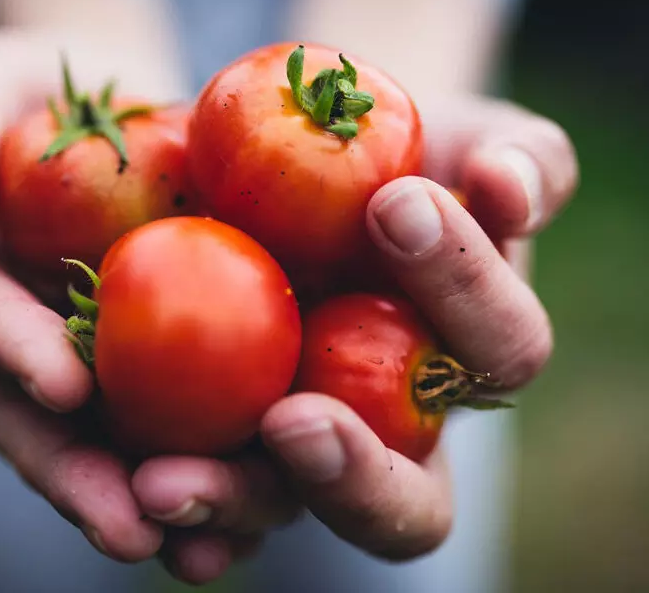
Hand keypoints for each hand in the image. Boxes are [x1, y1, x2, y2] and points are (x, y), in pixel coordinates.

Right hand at [0, 30, 296, 578]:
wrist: (118, 115)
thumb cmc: (42, 95)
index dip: (13, 354)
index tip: (63, 382)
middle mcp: (31, 347)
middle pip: (43, 429)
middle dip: (83, 481)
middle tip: (131, 524)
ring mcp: (101, 371)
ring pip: (121, 452)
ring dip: (165, 507)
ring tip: (212, 545)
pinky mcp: (173, 376)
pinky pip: (195, 433)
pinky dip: (229, 475)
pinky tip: (271, 509)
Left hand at [131, 94, 577, 576]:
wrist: (318, 168)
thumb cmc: (416, 158)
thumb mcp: (479, 141)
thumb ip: (525, 161)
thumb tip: (508, 184)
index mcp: (477, 360)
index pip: (500, 348)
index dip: (462, 288)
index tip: (394, 203)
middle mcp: (399, 431)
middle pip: (405, 504)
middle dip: (354, 477)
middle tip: (290, 423)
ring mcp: (307, 444)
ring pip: (284, 508)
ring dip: (231, 503)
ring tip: (162, 483)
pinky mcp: (223, 433)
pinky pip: (200, 485)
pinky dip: (168, 498)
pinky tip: (123, 485)